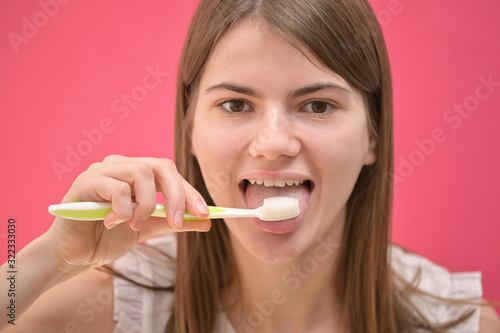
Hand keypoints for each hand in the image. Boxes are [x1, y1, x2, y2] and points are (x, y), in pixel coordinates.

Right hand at [43, 155, 210, 272]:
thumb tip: (207, 222)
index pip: (171, 174)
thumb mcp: (149, 229)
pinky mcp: (85, 181)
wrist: (75, 255)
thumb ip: (174, 222)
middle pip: (161, 166)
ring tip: (135, 225)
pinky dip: (122, 209)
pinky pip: (116, 187)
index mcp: (138, 173)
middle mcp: (122, 165)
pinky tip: (111, 223)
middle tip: (178, 222)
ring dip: (145, 204)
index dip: (190, 192)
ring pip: (141, 172)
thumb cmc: (108, 238)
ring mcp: (103, 170)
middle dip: (176, 195)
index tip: (205, 214)